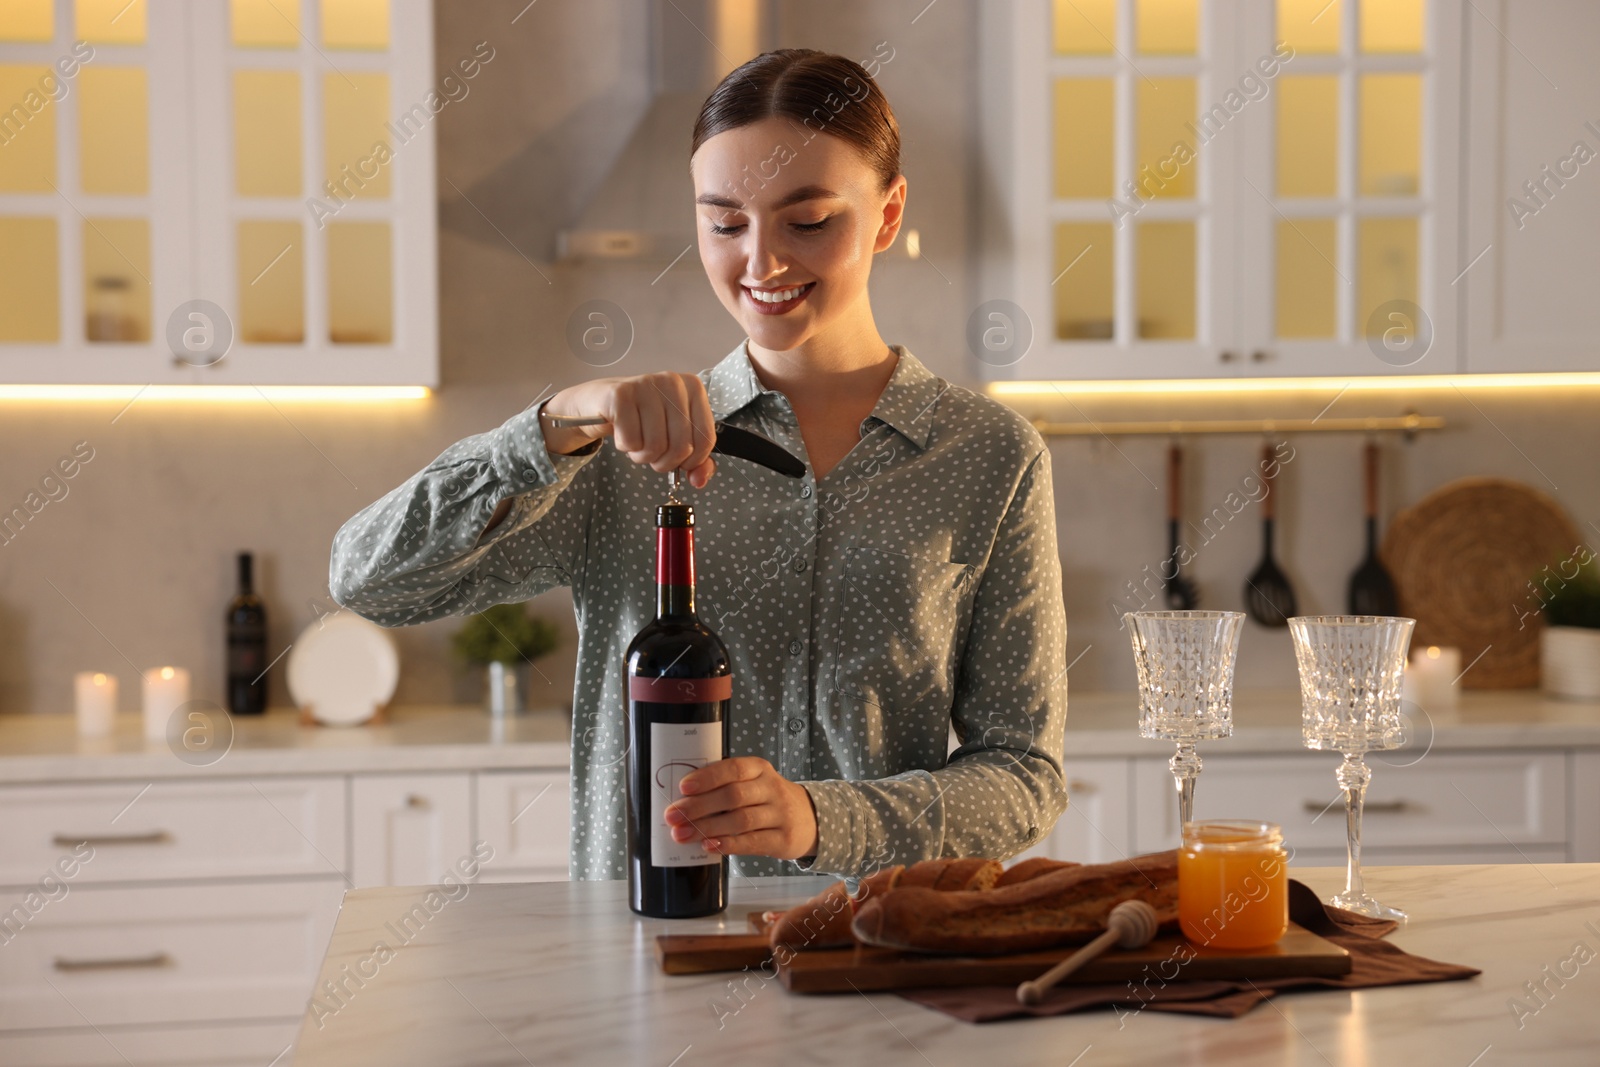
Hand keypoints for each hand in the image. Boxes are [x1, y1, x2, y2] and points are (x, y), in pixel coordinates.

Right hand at [542, 372, 718, 487]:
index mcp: (692, 388)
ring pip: (656, 446)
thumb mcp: (673, 436)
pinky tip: (621, 432)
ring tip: (636, 441)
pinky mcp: (620, 395)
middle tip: (652, 453)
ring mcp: (645, 385)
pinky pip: (631, 441)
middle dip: (665, 461)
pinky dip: (625, 446)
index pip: (705, 438)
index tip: (680, 461)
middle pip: (681, 446)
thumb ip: (695, 460)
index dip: (692, 461)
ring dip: (643, 455)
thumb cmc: (641, 419)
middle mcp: (672, 382)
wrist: (600, 403)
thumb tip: (699, 480)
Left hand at [662, 757, 818, 859]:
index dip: (708, 777)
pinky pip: (752, 842)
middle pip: (733, 796)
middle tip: (673, 816)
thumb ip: (726, 785)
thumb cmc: (768, 799)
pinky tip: (708, 845)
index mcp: (760, 769)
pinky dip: (728, 844)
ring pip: (740, 820)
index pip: (733, 769)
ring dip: (707, 828)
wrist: (810, 819)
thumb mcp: (754, 783)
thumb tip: (684, 798)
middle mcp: (772, 788)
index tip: (683, 787)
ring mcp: (780, 814)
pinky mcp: (783, 839)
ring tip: (682, 834)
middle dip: (699, 806)